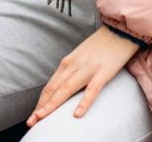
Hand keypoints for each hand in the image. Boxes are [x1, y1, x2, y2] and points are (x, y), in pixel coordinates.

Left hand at [25, 25, 139, 126]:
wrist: (120, 29)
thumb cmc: (101, 45)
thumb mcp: (81, 57)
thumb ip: (72, 70)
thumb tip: (63, 86)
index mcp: (67, 62)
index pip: (50, 86)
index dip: (41, 101)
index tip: (34, 114)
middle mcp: (73, 65)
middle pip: (53, 89)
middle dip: (41, 106)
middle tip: (31, 121)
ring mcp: (88, 69)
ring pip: (66, 90)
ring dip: (52, 105)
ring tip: (42, 118)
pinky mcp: (103, 72)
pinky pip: (92, 90)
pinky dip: (83, 103)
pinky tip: (77, 114)